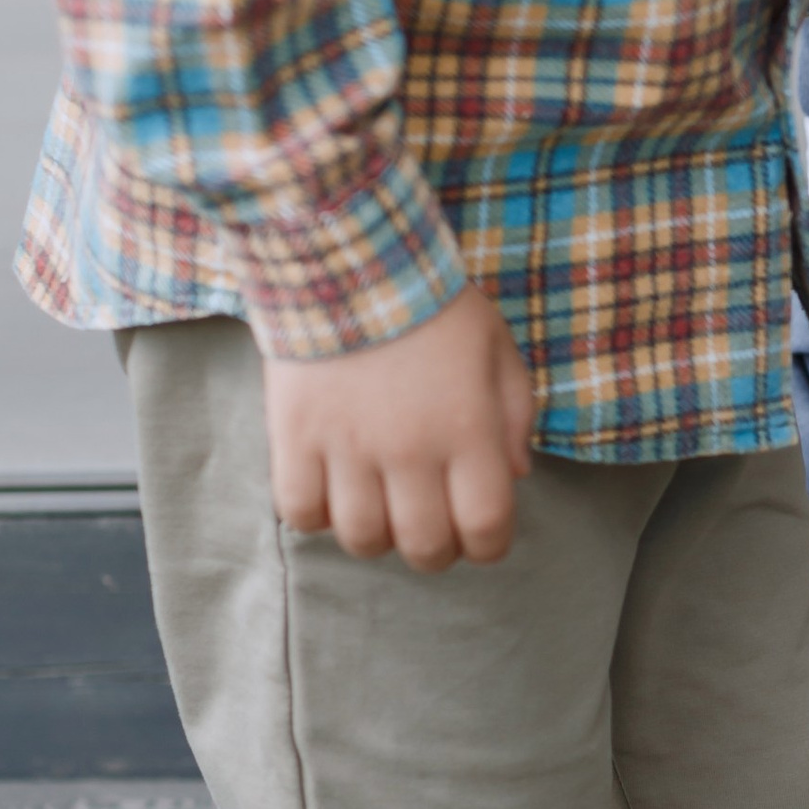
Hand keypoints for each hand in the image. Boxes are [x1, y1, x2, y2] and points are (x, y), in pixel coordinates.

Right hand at [264, 282, 536, 571]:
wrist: (349, 257)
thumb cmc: (433, 302)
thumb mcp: (497, 346)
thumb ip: (515, 414)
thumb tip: (514, 475)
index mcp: (467, 430)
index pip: (486, 529)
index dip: (488, 548)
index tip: (482, 537)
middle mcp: (408, 451)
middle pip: (424, 547)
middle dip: (435, 551)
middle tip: (431, 528)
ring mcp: (347, 448)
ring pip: (361, 539)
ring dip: (377, 536)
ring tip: (380, 507)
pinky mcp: (294, 437)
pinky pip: (300, 512)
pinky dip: (317, 514)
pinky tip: (331, 489)